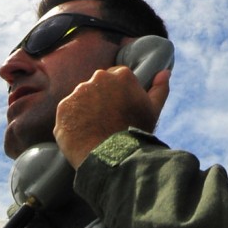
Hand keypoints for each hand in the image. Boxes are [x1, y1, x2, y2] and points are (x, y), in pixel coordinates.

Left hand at [54, 66, 170, 168]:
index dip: (119, 94)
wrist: (111, 156)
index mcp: (121, 75)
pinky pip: (68, 113)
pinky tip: (83, 134)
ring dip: (86, 109)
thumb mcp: (153, 109)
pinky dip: (73, 122)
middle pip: (98, 85)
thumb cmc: (135, 132)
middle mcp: (97, 78)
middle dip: (101, 98)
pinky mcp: (63, 108)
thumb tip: (164, 72)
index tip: (121, 108)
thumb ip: (159, 88)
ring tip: (95, 129)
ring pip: (82, 98)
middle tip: (108, 120)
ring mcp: (78, 92)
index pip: (117, 77)